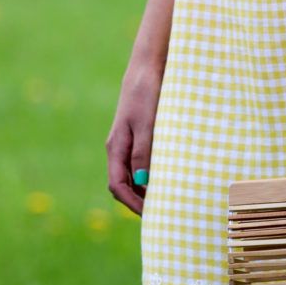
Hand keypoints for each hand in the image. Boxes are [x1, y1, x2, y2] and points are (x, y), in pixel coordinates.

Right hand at [106, 62, 163, 216]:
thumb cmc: (148, 94)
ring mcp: (128, 143)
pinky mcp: (139, 136)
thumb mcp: (148, 124)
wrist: (149, 68)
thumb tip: (142, 183)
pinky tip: (169, 179)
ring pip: (132, 176)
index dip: (132, 204)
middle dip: (139, 202)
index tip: (151, 215)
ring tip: (168, 201)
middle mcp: (119, 148)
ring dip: (146, 190)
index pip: (117, 186)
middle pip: (123, 185)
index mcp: (116, 147)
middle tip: (163, 215)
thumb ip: (144, 153)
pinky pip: (141, 164)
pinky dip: (152, 176)